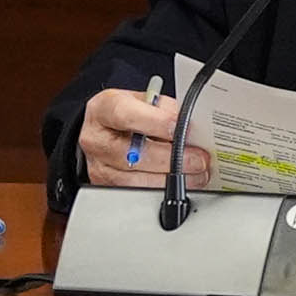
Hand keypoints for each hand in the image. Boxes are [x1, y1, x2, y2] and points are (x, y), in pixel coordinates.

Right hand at [78, 87, 212, 194]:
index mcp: (104, 109)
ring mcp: (99, 167)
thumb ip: (165, 110)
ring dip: (172, 179)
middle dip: (171, 158)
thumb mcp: (144, 101)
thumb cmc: (128, 114)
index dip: (154, 122)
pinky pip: (138, 193)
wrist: (106, 132)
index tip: (180, 127)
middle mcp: (97, 140)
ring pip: (135, 181)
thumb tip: (189, 127)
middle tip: (198, 158)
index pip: (124, 114)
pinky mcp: (107, 188)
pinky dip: (164, 189)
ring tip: (197, 174)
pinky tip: (183, 183)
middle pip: (132, 154)